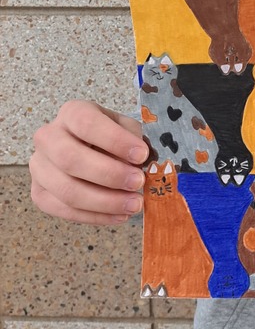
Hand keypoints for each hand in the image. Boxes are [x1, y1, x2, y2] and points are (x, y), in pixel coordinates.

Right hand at [30, 101, 148, 226]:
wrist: (90, 148)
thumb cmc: (111, 136)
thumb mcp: (125, 128)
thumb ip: (132, 141)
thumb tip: (138, 165)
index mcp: (72, 112)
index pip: (87, 123)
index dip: (114, 140)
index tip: (141, 154)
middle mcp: (48, 137)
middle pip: (69, 158)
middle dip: (108, 174)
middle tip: (138, 182)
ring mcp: (39, 167)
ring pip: (66, 190)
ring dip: (104, 202)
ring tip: (133, 204)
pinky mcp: (39, 193)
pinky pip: (64, 211)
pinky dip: (95, 216)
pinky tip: (119, 215)